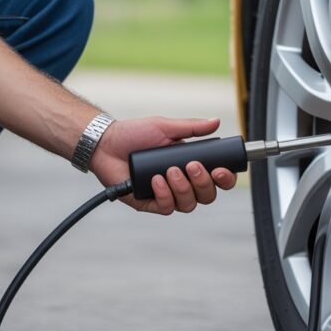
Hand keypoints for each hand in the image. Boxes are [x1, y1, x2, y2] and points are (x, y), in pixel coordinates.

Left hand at [89, 116, 236, 213]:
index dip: (224, 179)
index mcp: (189, 166)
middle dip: (203, 183)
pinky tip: (156, 180)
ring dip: (183, 189)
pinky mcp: (149, 203)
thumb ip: (191, 127)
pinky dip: (164, 195)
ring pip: (189, 204)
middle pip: (206, 196)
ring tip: (169, 171)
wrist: (107, 143)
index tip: (220, 171)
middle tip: (190, 166)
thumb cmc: (134, 134)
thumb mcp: (165, 127)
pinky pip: (166, 208)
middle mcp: (181, 183)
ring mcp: (166, 195)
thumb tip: (215, 122)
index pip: (216, 179)